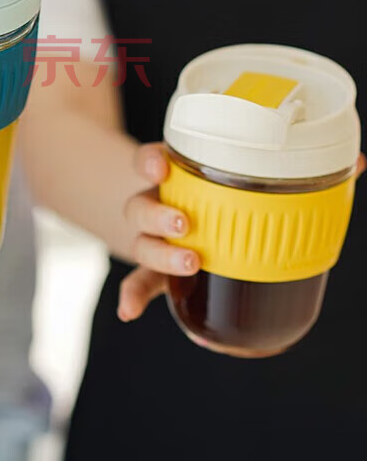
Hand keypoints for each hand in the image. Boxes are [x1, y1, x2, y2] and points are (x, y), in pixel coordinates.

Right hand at [117, 146, 366, 321]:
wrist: (182, 219)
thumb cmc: (222, 198)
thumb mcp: (247, 182)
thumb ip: (296, 173)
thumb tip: (355, 161)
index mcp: (175, 178)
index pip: (152, 161)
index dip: (152, 161)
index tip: (163, 165)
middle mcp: (157, 205)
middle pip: (141, 205)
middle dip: (157, 214)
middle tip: (184, 224)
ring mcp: (153, 239)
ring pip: (141, 243)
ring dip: (156, 254)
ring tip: (187, 263)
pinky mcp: (155, 271)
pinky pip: (140, 282)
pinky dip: (132, 296)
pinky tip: (128, 312)